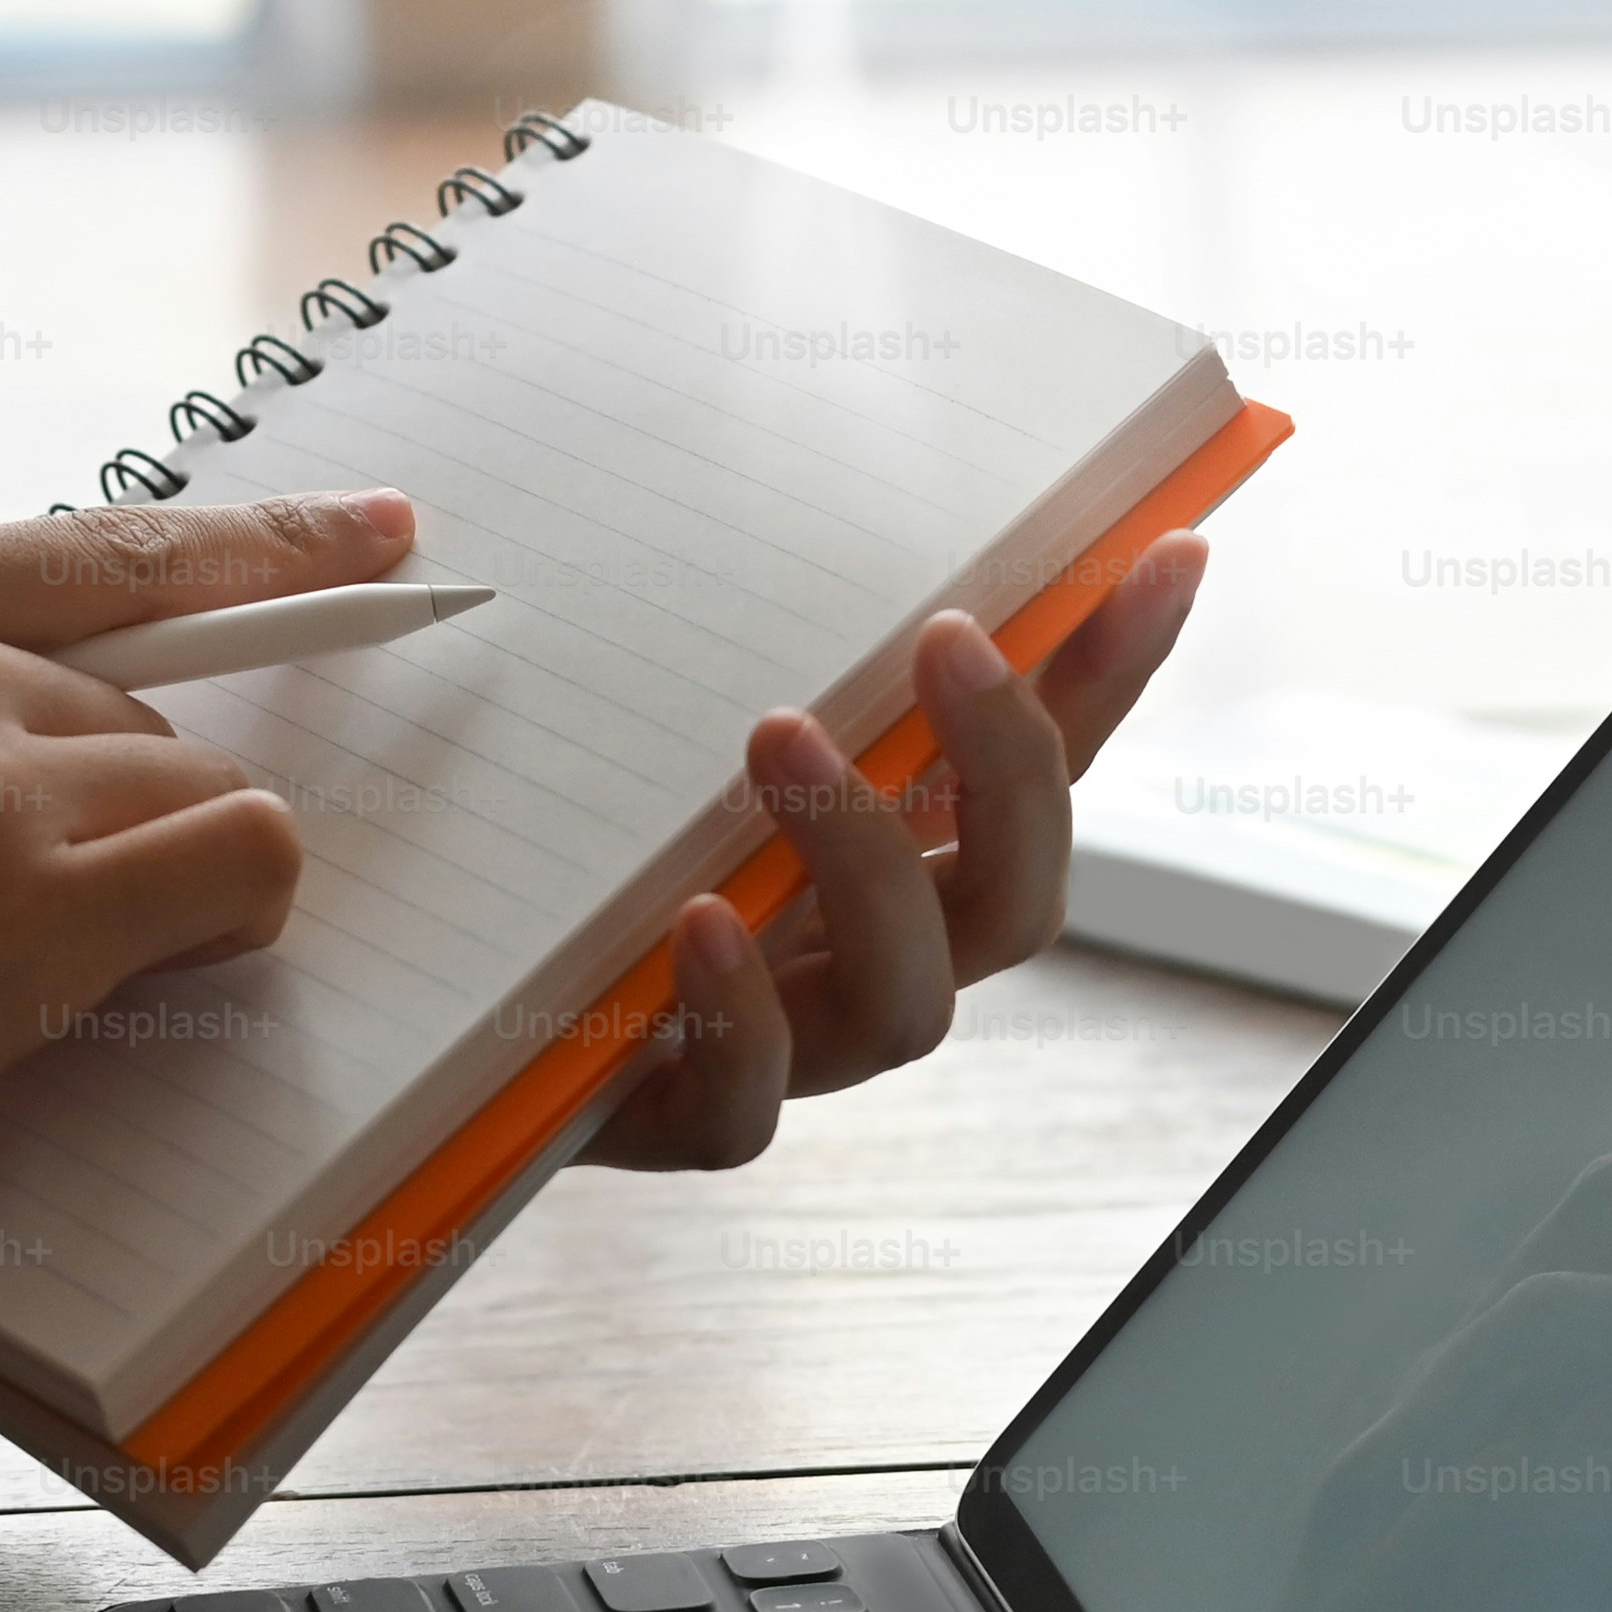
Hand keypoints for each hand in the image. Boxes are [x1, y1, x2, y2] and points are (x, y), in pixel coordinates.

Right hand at [0, 492, 410, 1274]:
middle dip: (124, 815)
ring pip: (196, 788)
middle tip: (25, 926)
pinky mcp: (35, 907)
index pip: (97, 542)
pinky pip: (241, 865)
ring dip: (156, 886)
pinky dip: (233, 920)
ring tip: (15, 983)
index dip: (260, 539)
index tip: (371, 533)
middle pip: (147, 702)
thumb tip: (20, 764)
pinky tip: (159, 972)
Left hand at [584, 534, 1209, 1171]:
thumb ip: (772, 638)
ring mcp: (789, 1043)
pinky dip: (740, 1013)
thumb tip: (840, 497)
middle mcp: (870, 954)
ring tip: (779, 738)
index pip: (1045, 766)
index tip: (1169, 549)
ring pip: (906, 1006)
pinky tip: (700, 923)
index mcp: (897, 854)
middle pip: (1015, 900)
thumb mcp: (676, 711)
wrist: (442, 1012)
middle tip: (944, 641)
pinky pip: (745, 1107)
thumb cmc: (584, 838)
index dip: (1115, 672)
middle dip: (1007, 770)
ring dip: (866, 865)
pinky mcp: (683, 1115)